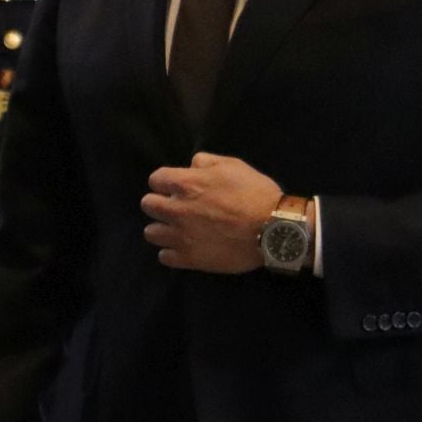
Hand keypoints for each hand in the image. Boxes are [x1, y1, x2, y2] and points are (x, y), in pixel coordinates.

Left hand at [141, 152, 284, 273]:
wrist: (273, 229)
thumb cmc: (255, 193)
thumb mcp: (233, 166)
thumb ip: (206, 162)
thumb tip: (191, 166)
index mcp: (186, 184)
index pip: (155, 179)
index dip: (165, 182)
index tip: (175, 187)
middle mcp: (177, 210)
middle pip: (148, 205)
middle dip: (159, 203)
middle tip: (176, 207)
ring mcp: (181, 236)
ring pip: (151, 233)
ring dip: (162, 229)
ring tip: (178, 230)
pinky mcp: (189, 259)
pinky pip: (164, 257)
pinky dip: (171, 252)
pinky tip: (184, 247)